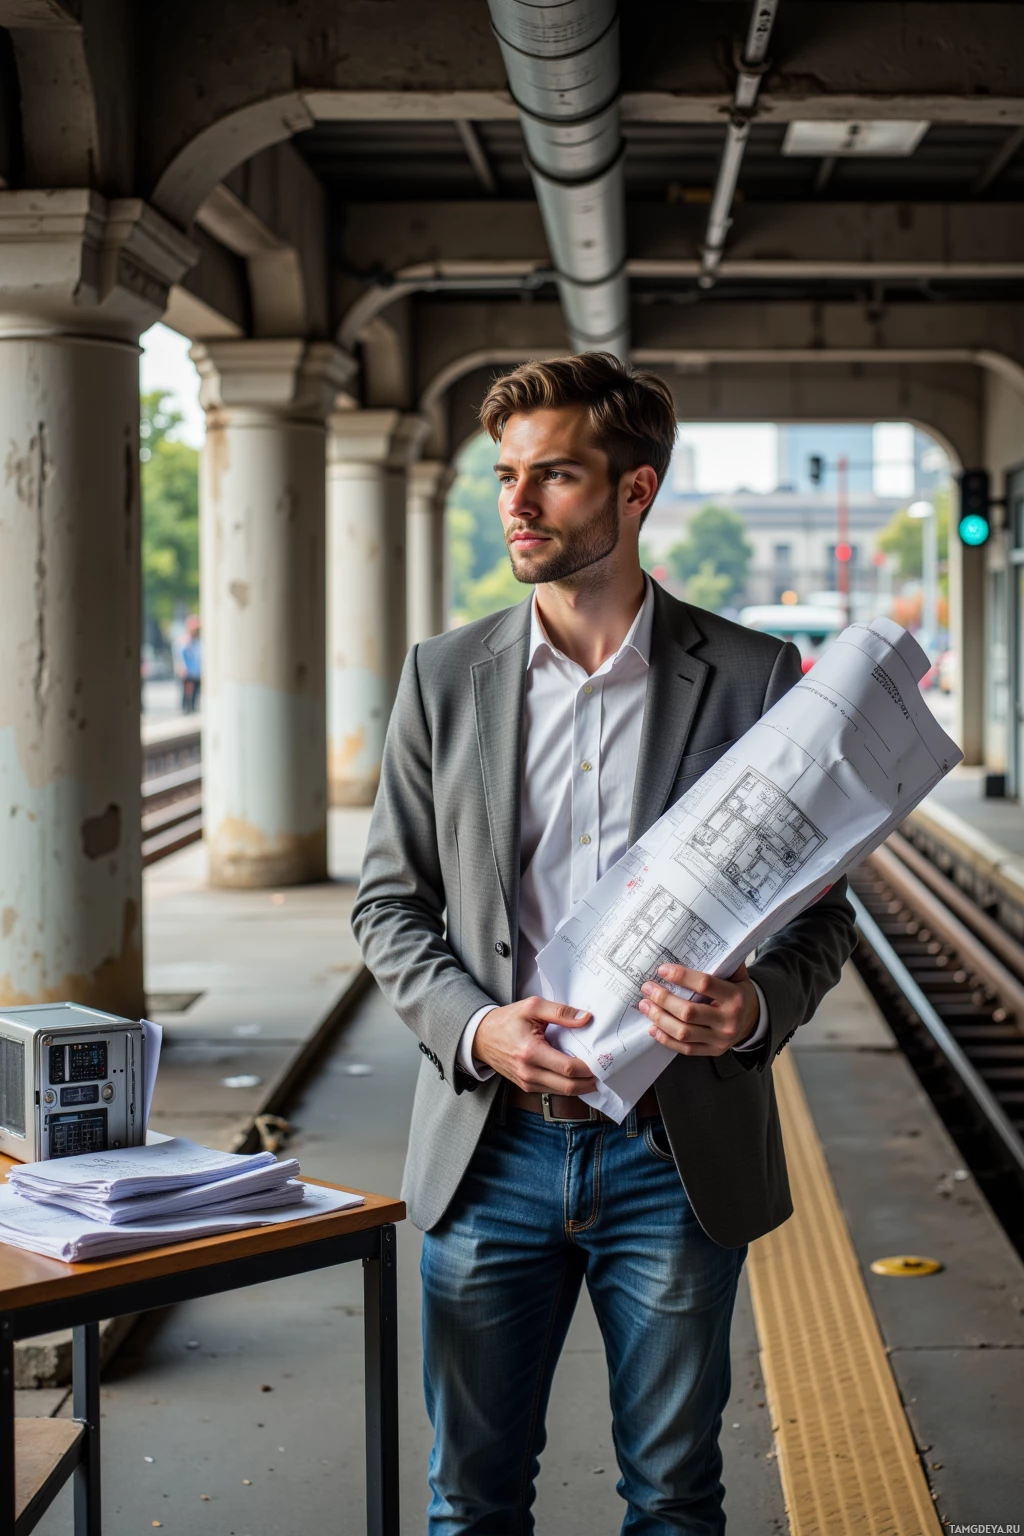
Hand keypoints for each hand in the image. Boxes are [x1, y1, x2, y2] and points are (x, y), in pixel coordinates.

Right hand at [473, 997, 597, 1094]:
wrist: (480, 1037)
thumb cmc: (506, 1020)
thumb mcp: (532, 1007)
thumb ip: (560, 1012)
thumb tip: (586, 1018)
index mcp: (531, 1052)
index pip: (567, 1067)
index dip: (588, 1067)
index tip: (602, 1059)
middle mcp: (528, 1072)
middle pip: (568, 1086)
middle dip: (590, 1081)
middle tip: (605, 1072)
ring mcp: (527, 1082)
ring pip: (562, 1092)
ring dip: (581, 1086)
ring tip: (595, 1075)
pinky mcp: (526, 1086)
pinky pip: (553, 1091)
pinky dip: (567, 1086)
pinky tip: (577, 1076)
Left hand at [638, 962, 758, 1057]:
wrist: (755, 1021)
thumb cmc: (739, 993)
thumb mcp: (738, 976)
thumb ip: (723, 962)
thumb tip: (702, 940)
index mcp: (735, 997)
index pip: (704, 985)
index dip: (681, 976)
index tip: (662, 970)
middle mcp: (728, 1020)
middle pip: (688, 1012)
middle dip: (663, 999)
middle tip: (647, 988)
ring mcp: (720, 1039)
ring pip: (683, 1032)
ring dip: (660, 1018)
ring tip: (645, 1005)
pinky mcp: (712, 1051)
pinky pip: (685, 1049)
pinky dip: (666, 1038)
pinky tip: (653, 1027)